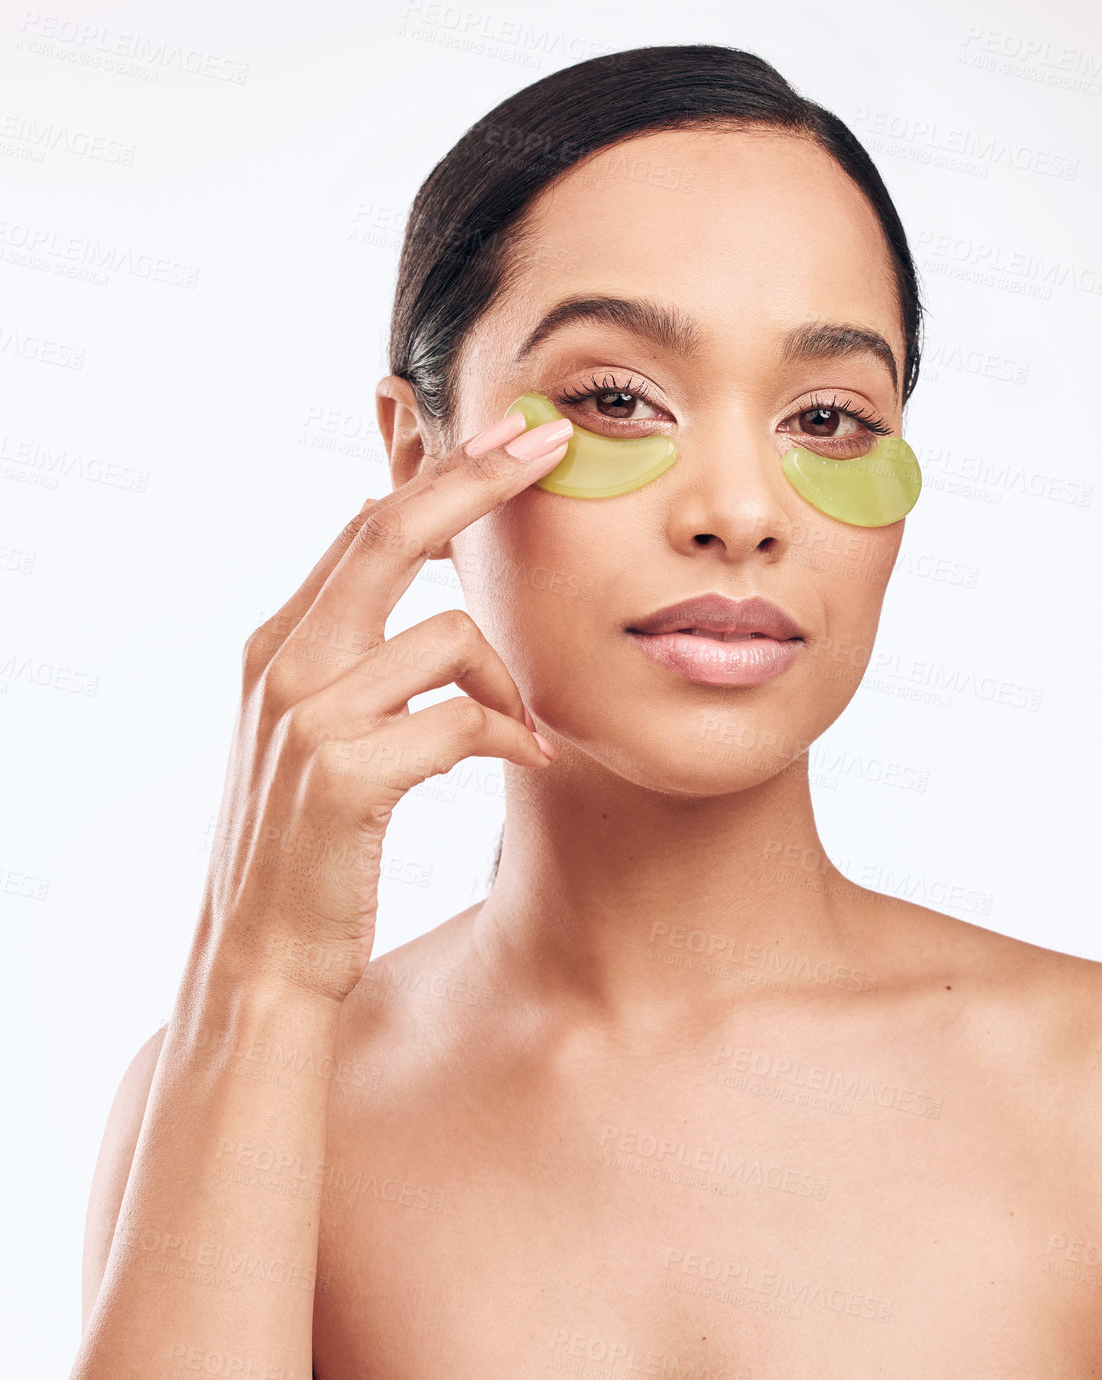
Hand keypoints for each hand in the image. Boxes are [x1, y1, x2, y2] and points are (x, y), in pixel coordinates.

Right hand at [194, 407, 573, 1001]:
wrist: (262, 958)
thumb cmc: (313, 844)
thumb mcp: (321, 732)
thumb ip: (362, 659)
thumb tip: (430, 596)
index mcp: (280, 643)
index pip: (365, 529)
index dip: (439, 474)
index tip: (507, 435)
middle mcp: (284, 663)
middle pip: (391, 534)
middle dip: (476, 480)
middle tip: (547, 443)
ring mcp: (309, 716)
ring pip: (450, 636)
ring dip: (509, 681)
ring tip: (527, 732)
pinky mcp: (344, 775)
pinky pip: (463, 719)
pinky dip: (511, 734)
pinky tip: (530, 762)